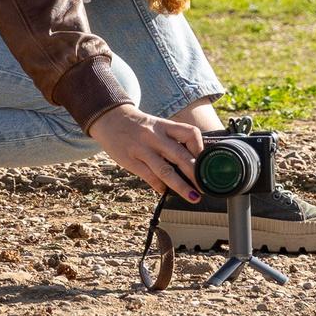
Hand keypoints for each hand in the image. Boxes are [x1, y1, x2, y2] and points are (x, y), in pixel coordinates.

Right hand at [86, 105, 203, 200]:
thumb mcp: (156, 125)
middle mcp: (154, 136)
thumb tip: (190, 161)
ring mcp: (141, 148)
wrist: (109, 118)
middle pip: (181, 155)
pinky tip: (165, 191)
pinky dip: (159, 186)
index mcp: (164, 125)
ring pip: (165, 170)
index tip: (205, 162)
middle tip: (204, 186)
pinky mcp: (130, 160)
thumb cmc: (138, 125)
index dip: (200, 149)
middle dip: (195, 174)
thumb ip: (171, 139)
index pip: (190, 133)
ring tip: (192, 196)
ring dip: (181, 186)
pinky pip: (148, 176)